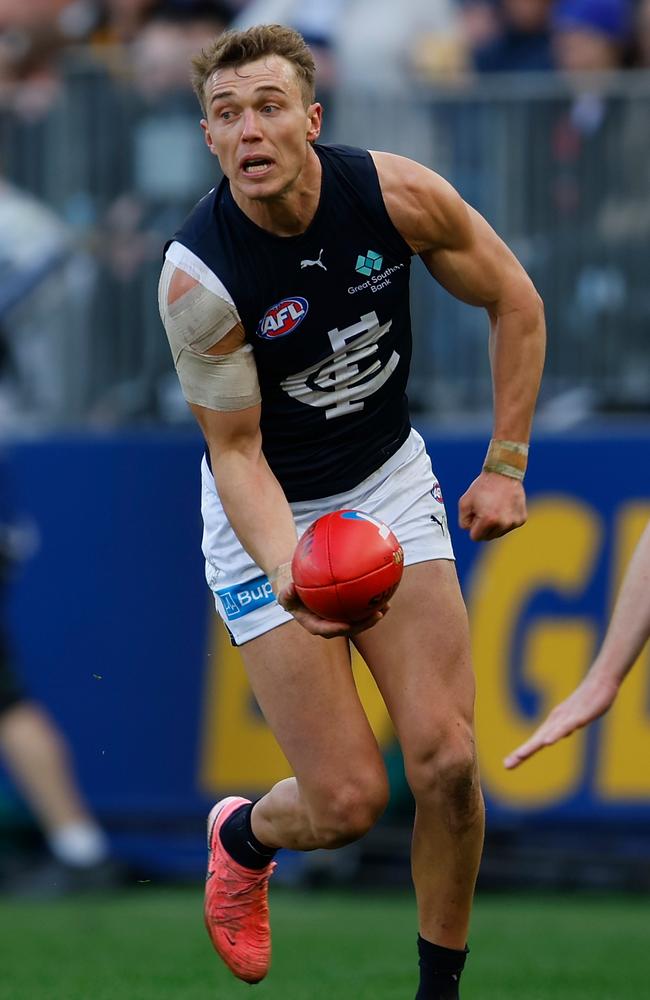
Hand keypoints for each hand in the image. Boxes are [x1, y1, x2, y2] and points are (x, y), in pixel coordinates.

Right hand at [270, 562, 387, 637]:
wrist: (298, 590)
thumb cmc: (291, 592)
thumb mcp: (285, 593)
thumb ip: (286, 593)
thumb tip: (290, 588)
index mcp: (316, 624)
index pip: (327, 630)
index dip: (338, 629)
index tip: (347, 624)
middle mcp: (330, 625)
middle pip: (349, 629)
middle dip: (364, 624)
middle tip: (377, 616)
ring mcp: (340, 619)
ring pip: (359, 621)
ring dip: (373, 616)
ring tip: (387, 606)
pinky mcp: (347, 612)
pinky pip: (360, 609)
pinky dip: (371, 604)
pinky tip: (384, 592)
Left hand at [458, 470, 526, 541]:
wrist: (504, 473)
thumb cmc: (482, 487)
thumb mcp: (464, 503)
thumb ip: (464, 522)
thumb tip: (472, 532)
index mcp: (489, 520)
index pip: (475, 537)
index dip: (473, 525)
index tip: (476, 513)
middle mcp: (504, 524)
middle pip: (487, 537)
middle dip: (483, 526)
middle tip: (485, 508)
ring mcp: (514, 522)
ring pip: (498, 533)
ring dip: (494, 524)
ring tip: (494, 507)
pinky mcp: (522, 519)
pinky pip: (508, 527)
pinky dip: (504, 520)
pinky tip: (504, 506)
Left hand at [503, 670, 619, 768]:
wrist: (601, 681)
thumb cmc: (589, 699)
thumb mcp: (575, 718)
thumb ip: (564, 727)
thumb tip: (556, 735)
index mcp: (554, 722)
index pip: (536, 741)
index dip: (522, 753)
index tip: (507, 765)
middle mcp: (556, 720)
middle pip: (536, 740)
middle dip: (522, 753)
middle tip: (506, 765)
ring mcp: (567, 717)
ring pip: (547, 735)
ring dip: (533, 746)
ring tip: (520, 756)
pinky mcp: (579, 716)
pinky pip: (566, 727)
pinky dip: (556, 735)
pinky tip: (547, 742)